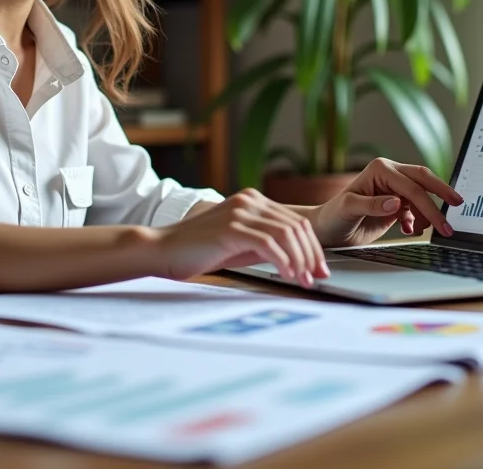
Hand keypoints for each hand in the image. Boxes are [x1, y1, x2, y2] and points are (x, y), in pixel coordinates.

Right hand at [153, 189, 329, 287]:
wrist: (162, 250)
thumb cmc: (199, 251)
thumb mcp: (239, 245)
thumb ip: (265, 245)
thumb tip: (299, 260)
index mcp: (252, 201)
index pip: (295, 221)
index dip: (312, 246)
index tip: (320, 268)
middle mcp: (249, 201)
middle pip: (296, 226)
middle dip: (312, 254)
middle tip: (318, 277)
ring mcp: (240, 212)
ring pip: (287, 233)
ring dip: (301, 260)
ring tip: (304, 280)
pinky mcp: (231, 228)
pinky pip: (268, 243)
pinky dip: (283, 261)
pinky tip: (288, 275)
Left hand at [313, 158, 463, 247]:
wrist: (327, 230)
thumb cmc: (333, 217)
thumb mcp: (349, 210)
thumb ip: (372, 205)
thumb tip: (397, 202)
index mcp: (380, 169)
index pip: (411, 187)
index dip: (429, 203)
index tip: (441, 220)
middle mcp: (389, 174)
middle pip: (424, 180)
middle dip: (442, 194)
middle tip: (459, 206)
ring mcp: (394, 188)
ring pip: (423, 195)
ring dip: (428, 212)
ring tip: (426, 229)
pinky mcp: (396, 203)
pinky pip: (416, 208)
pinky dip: (418, 220)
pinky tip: (409, 229)